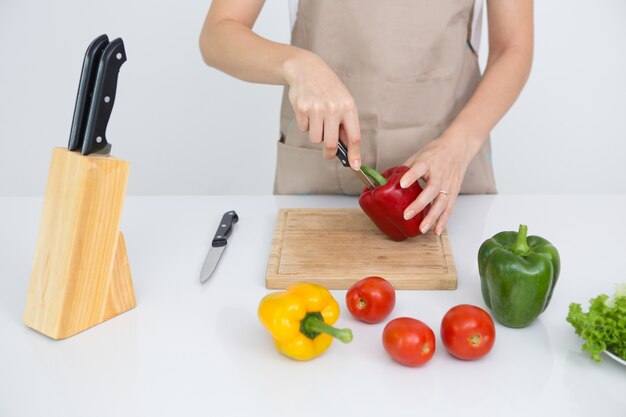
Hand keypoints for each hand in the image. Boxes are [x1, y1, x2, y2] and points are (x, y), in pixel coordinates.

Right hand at [283, 52, 361, 168]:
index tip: (355, 166)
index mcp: (348, 107)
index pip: (354, 137)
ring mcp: (317, 109)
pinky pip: (304, 129)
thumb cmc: (328, 88)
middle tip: (329, 154)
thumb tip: (347, 150)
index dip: (355, 154)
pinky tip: (308, 112)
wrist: (307, 70)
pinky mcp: (302, 109)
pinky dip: (306, 125)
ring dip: (316, 135)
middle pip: (331, 144)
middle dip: (329, 153)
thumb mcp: (343, 101)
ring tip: (317, 120)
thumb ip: (345, 124)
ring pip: (315, 139)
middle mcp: (333, 108)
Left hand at [399, 135, 473, 235]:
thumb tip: (387, 182)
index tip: (402, 183)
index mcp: (429, 162)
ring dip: (432, 217)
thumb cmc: (436, 152)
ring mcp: (448, 184)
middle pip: (431, 190)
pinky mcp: (454, 192)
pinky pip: (449, 208)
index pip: (419, 168)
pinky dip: (443, 221)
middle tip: (406, 215)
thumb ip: (405, 169)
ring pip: (442, 203)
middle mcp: (440, 174)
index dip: (411, 176)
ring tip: (422, 229)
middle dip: (419, 204)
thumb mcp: (419, 155)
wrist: (459, 148)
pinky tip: (436, 231)